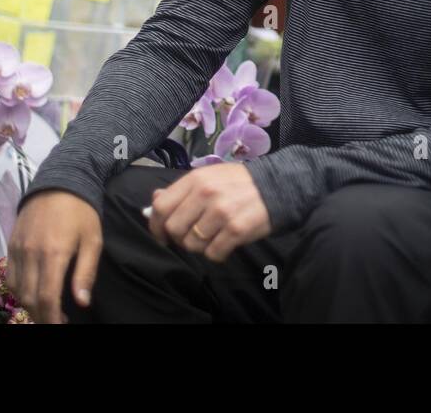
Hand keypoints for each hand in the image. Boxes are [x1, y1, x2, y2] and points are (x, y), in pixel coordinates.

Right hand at [7, 190, 102, 324]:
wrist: (60, 181)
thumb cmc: (82, 212)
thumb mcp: (92, 241)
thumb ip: (85, 273)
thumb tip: (82, 302)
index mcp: (53, 254)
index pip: (46, 297)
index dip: (51, 318)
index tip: (60, 325)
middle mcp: (30, 254)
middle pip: (28, 298)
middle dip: (40, 315)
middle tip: (55, 321)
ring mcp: (17, 249)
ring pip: (15, 289)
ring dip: (28, 304)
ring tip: (45, 310)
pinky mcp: (11, 244)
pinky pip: (9, 275)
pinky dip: (18, 289)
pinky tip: (31, 292)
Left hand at [147, 163, 271, 261]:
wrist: (276, 186)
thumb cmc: (238, 183)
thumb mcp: (209, 177)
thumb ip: (181, 190)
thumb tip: (154, 200)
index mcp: (196, 179)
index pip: (161, 207)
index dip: (156, 225)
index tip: (162, 234)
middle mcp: (206, 194)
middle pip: (174, 229)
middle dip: (180, 238)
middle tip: (193, 236)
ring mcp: (221, 213)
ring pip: (192, 244)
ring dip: (200, 246)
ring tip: (213, 237)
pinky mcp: (236, 230)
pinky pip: (213, 254)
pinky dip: (217, 253)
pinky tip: (225, 243)